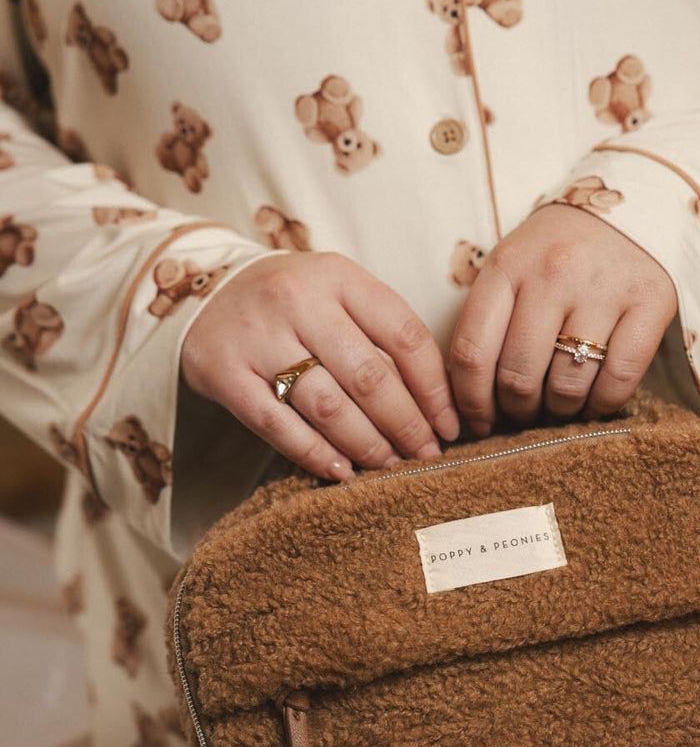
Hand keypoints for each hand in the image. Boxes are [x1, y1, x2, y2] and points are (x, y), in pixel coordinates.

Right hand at [180, 251, 461, 480]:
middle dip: (405, 425)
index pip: (404, 335)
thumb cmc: (291, 303)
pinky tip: (342, 471)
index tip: (449, 425)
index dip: (434, 388)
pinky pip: (277, 425)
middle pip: (368, 376)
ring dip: (366, 444)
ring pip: (326, 405)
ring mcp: (257, 336)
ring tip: (389, 465)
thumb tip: (436, 404)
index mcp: (338, 276)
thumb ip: (380, 332)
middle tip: (424, 455)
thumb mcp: (337, 292)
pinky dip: (314, 453)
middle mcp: (297, 300)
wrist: (204, 293)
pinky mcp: (223, 372)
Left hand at [447, 202, 677, 435]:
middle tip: (526, 414)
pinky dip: (601, 406)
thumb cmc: (559, 251)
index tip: (480, 422)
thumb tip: (473, 401)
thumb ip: (489, 322)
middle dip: (518, 412)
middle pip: (518, 378)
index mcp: (507, 266)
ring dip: (559, 413)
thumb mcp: (512, 267)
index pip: (472, 353)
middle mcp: (553, 274)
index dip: (471, 403)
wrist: (631, 206)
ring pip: (567, 386)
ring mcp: (604, 289)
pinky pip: (618, 381)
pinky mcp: (651, 302)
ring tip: (560, 408)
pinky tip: (594, 402)